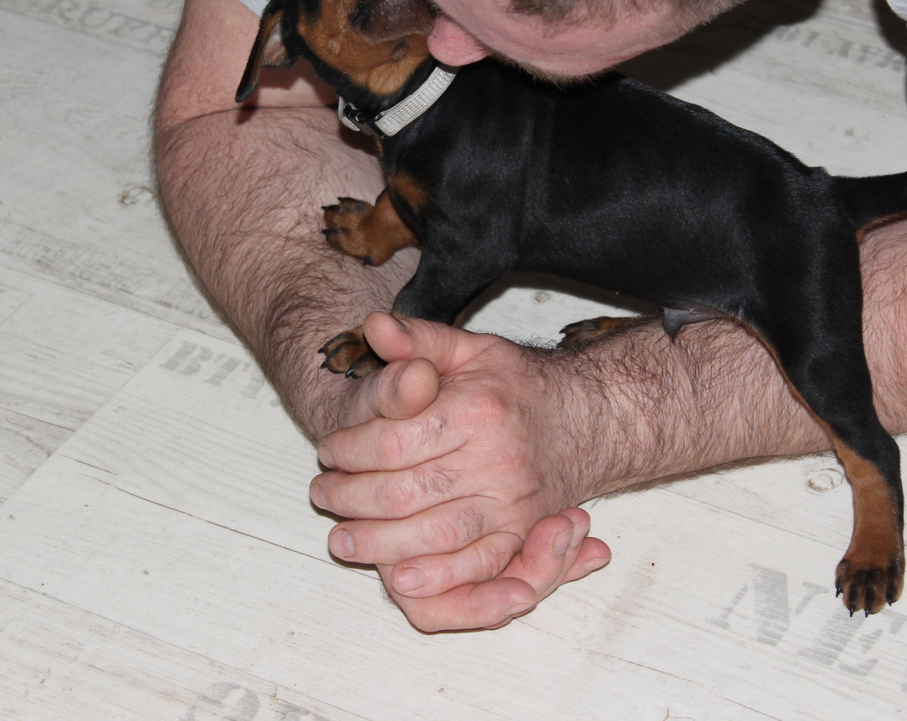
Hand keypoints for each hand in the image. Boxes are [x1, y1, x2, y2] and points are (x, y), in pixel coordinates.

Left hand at [312, 314, 611, 630]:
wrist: (584, 419)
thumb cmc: (515, 386)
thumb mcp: (469, 349)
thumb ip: (417, 340)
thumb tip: (376, 325)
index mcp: (477, 411)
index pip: (393, 441)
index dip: (350, 450)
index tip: (327, 450)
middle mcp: (498, 461)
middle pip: (405, 494)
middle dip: (351, 498)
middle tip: (322, 494)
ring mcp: (513, 504)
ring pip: (432, 536)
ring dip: (378, 544)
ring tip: (342, 538)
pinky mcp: (522, 536)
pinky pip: (475, 570)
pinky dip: (434, 580)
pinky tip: (397, 578)